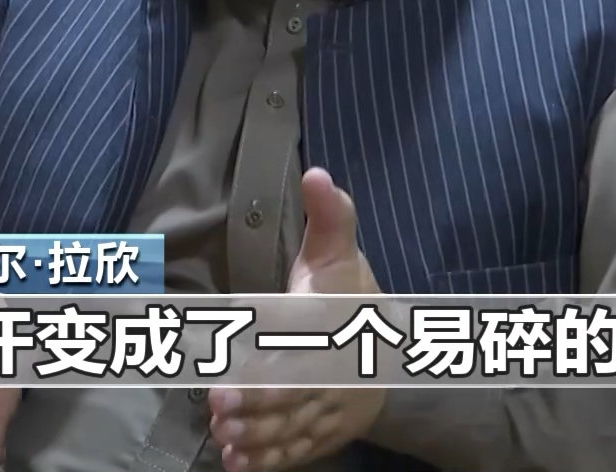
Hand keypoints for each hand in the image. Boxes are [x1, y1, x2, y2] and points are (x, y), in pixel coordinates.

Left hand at [209, 168, 385, 470]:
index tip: (234, 358)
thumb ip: (330, 216)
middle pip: (298, 388)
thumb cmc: (351, 295)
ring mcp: (333, 406)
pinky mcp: (327, 432)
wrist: (395, 351)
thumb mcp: (339, 252)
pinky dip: (272, 459)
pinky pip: (301, 449)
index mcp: (333, 320)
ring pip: (297, 424)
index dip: (271, 346)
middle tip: (220, 407)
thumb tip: (318, 173)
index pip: (303, 335)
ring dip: (260, 435)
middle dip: (260, 402)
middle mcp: (335, 366)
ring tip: (225, 438)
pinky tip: (240, 464)